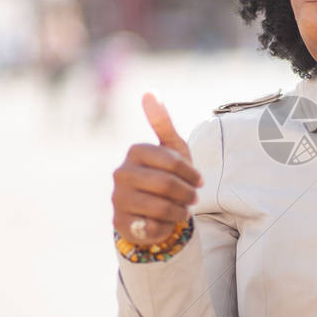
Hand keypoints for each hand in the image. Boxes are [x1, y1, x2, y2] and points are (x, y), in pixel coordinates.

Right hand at [112, 93, 202, 245]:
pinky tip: (164, 222)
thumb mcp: (171, 149)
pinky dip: (166, 226)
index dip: (191, 173)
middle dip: (187, 194)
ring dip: (179, 211)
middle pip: (167, 184)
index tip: (199, 180)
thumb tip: (149, 91)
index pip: (173, 161)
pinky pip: (153, 226)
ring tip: (182, 210)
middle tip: (193, 198)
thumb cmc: (166, 174)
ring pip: (161, 207)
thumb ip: (162, 122)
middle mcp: (121, 173)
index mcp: (135, 151)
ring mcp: (118, 198)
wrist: (151, 210)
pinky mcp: (120, 222)